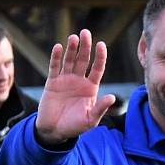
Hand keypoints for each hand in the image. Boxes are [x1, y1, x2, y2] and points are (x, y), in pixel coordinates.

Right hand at [35, 29, 115, 145]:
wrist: (54, 131)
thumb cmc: (74, 127)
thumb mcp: (90, 119)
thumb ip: (100, 108)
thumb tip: (112, 97)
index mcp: (90, 87)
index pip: (97, 68)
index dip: (99, 56)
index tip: (101, 44)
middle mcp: (79, 81)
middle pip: (83, 60)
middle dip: (85, 46)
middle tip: (85, 33)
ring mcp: (65, 80)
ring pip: (69, 60)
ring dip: (71, 48)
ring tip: (73, 38)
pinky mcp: (52, 82)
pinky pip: (55, 67)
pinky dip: (56, 57)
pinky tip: (59, 47)